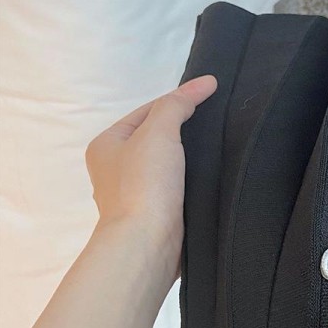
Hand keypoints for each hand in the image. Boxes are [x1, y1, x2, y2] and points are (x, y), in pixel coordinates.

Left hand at [85, 75, 217, 277]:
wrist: (147, 244)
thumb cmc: (145, 184)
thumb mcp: (159, 132)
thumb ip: (177, 105)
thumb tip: (204, 83)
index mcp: (106, 145)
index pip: (147, 111)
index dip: (178, 100)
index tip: (212, 92)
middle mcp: (115, 169)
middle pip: (156, 138)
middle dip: (185, 129)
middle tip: (219, 119)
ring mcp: (134, 194)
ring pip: (168, 165)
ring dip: (191, 157)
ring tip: (221, 147)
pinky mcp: (154, 215)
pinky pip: (176, 188)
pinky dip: (193, 180)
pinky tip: (212, 176)